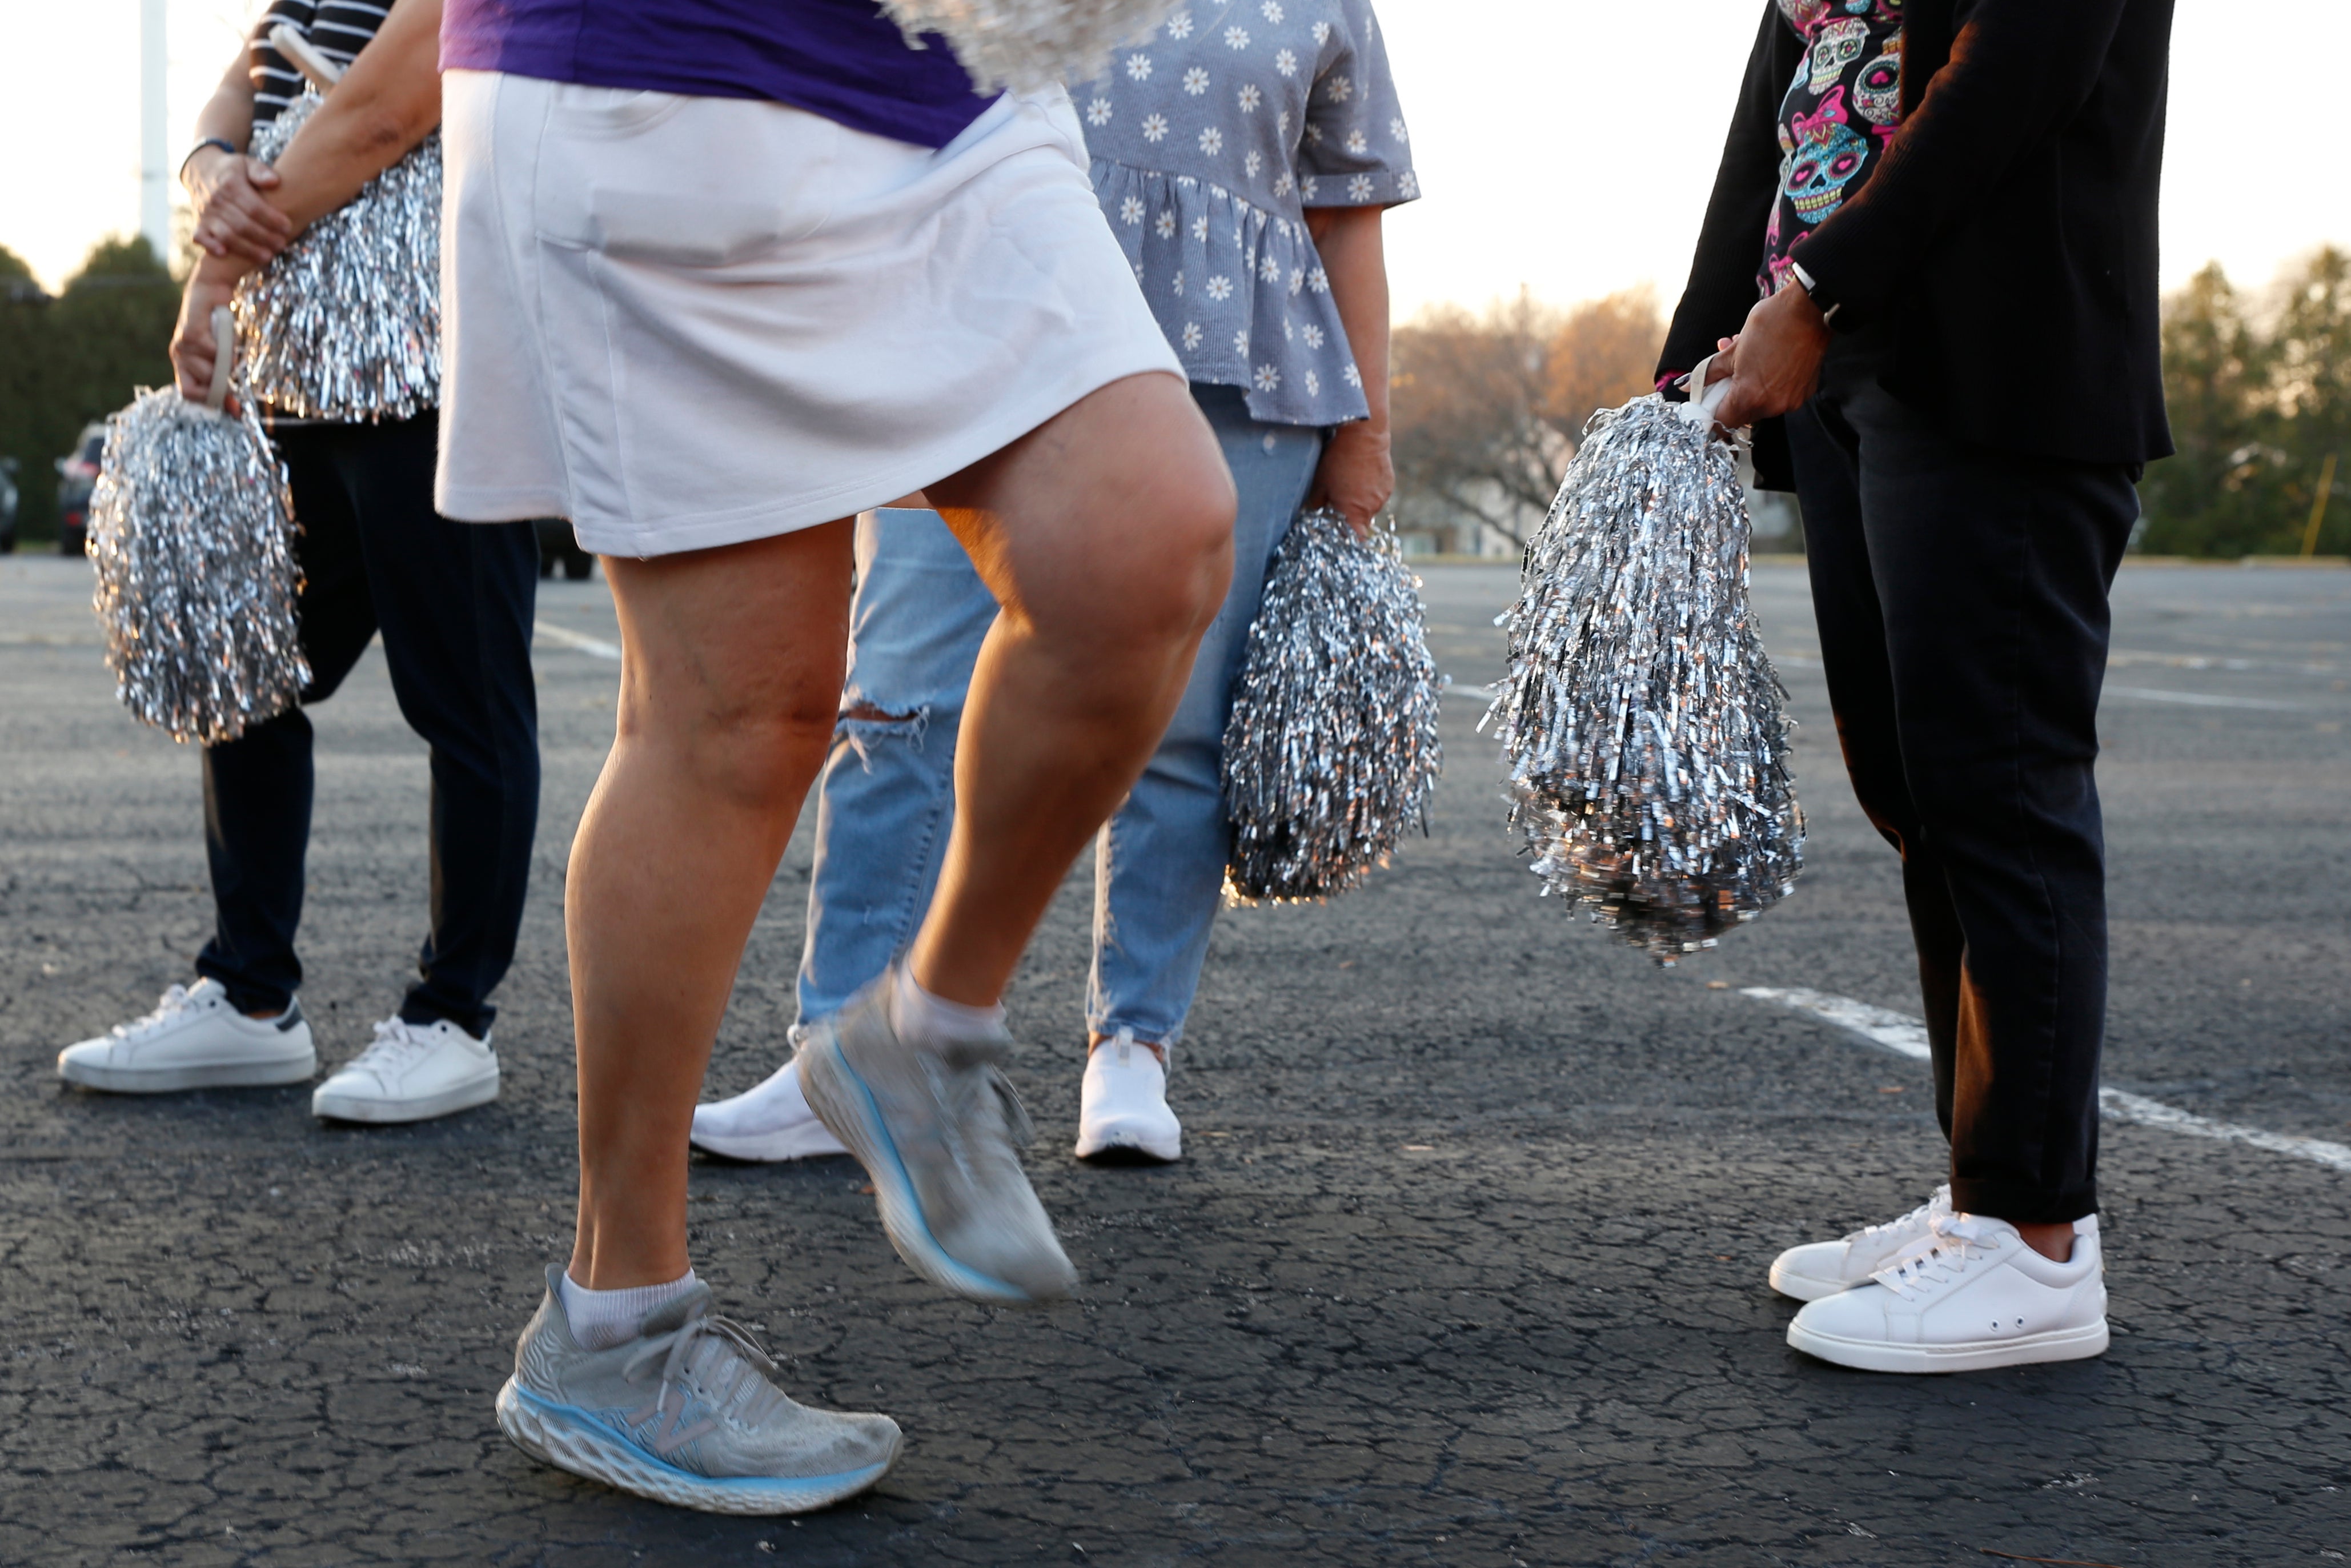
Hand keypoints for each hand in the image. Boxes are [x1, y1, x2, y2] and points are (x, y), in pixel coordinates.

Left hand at [170, 263, 243, 408]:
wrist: (210, 290)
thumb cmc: (218, 325)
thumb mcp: (222, 357)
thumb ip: (224, 381)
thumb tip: (236, 411)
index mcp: (183, 364)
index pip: (188, 393)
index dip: (208, 401)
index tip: (230, 404)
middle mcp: (178, 356)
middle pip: (202, 386)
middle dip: (222, 382)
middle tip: (233, 368)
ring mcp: (182, 346)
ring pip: (211, 370)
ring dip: (227, 360)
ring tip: (228, 343)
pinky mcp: (190, 334)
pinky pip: (215, 353)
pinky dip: (227, 346)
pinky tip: (224, 332)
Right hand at [183, 147, 293, 266]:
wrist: (201, 170)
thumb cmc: (233, 170)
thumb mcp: (247, 163)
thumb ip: (260, 171)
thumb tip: (274, 181)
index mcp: (231, 184)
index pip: (253, 207)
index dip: (271, 219)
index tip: (288, 226)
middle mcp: (216, 200)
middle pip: (242, 224)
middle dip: (264, 237)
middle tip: (282, 245)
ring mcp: (206, 213)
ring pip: (226, 235)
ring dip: (246, 248)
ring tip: (267, 257)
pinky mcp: (199, 223)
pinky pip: (200, 237)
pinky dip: (210, 246)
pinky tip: (224, 254)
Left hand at [1306, 421, 1392, 538]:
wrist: (1363, 435)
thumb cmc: (1338, 460)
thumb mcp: (1320, 482)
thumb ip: (1317, 503)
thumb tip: (1314, 511)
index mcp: (1355, 512)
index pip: (1357, 539)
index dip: (1349, 539)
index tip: (1341, 535)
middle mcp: (1372, 507)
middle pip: (1362, 522)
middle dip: (1351, 516)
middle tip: (1338, 501)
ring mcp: (1383, 495)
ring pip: (1370, 507)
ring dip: (1360, 501)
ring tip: (1349, 483)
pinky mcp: (1389, 483)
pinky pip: (1377, 494)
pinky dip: (1369, 490)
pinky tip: (1360, 475)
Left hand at [1712, 283, 1832, 428]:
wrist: (1811, 310)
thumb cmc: (1772, 324)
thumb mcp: (1733, 349)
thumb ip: (1708, 372)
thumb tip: (1687, 385)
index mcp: (1750, 397)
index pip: (1721, 421)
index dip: (1710, 412)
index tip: (1706, 400)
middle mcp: (1772, 405)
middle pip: (1740, 413)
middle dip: (1729, 392)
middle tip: (1725, 370)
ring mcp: (1790, 401)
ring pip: (1758, 403)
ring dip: (1747, 385)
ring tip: (1745, 358)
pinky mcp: (1803, 393)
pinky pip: (1777, 396)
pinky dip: (1767, 384)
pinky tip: (1765, 361)